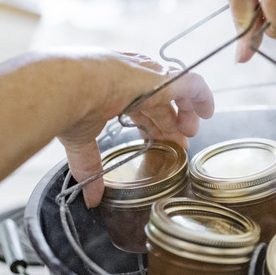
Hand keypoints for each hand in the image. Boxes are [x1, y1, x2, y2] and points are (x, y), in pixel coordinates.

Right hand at [56, 50, 213, 207]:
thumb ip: (89, 166)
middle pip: (159, 102)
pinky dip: (202, 97)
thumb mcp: (79, 139)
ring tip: (189, 133)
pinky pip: (193, 84)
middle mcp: (132, 78)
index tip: (154, 142)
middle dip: (169, 124)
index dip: (148, 124)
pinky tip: (208, 112)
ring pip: (177, 92)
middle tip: (179, 145)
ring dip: (185, 113)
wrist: (70, 83)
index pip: (137, 106)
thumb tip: (90, 197)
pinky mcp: (164, 79)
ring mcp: (148, 77)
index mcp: (110, 88)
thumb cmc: (67, 105)